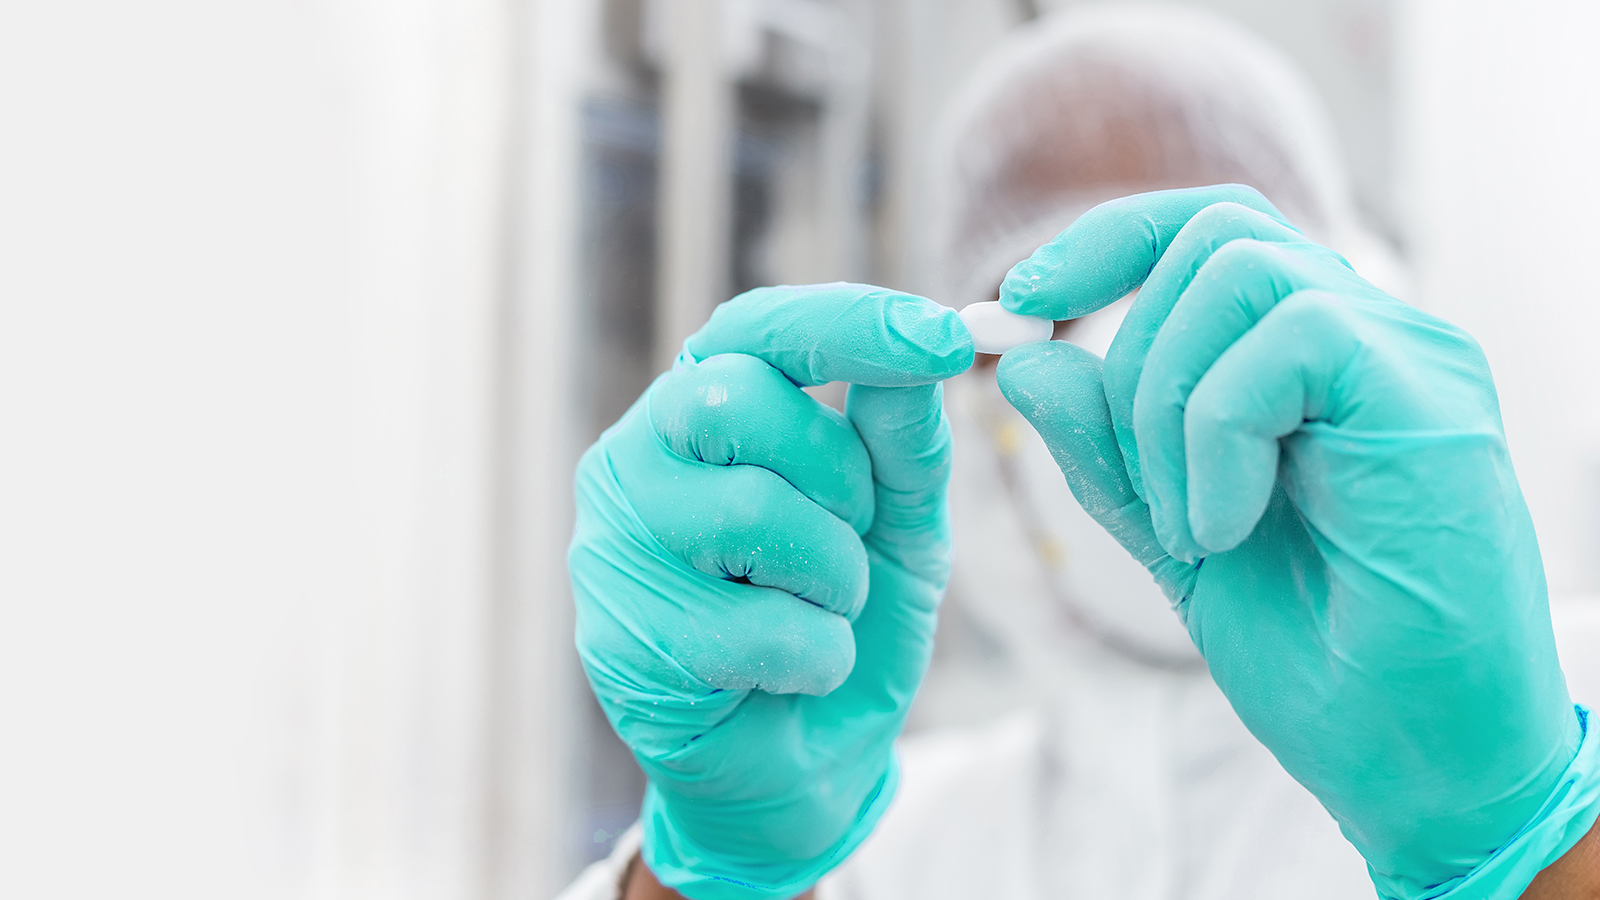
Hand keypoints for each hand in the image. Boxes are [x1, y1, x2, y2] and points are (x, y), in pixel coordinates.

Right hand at [570, 283, 971, 899]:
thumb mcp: (898, 526)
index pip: (755, 328)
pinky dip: (815, 657)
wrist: (803, 765)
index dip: (847, 323)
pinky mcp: (618, 642)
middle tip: (849, 538)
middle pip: (741, 401)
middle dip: (839, 478)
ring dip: (834, 580)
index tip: (944, 339)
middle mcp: (636, 460)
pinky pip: (755, 627)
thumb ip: (902, 444)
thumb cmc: (840, 620)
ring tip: (820, 614)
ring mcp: (613, 548)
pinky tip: (786, 676)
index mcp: (701, 411)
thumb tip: (916, 358)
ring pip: (752, 514)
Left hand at [994, 185, 1599, 898]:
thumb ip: (1108, 453)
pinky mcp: (1432, 400)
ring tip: (1192, 529)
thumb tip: (1028, 361)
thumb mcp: (1175, 540)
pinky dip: (1216, 433)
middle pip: (1213, 234)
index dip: (1104, 244)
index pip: (1209, 230)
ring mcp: (1411, 359)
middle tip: (1148, 499)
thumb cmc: (1318, 658)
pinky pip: (1290, 339)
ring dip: (1168, 407)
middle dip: (1128, 360)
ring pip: (1240, 271)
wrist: (1420, 763)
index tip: (1017, 303)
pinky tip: (1224, 528)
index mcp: (1319, 360)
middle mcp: (1374, 338)